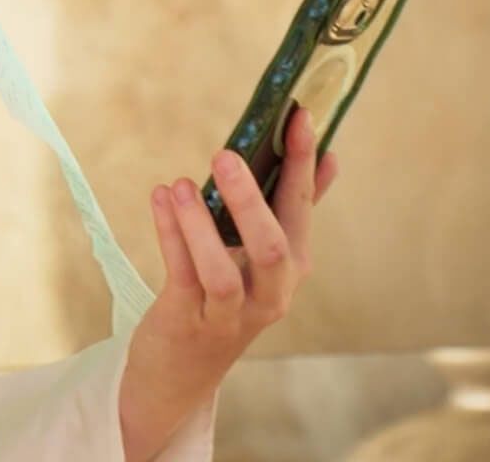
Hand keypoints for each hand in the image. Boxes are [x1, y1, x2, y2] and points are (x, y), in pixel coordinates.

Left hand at [117, 105, 341, 461]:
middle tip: (224, 152)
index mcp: (292, 267)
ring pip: (223, 273)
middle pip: (273, 247)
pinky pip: (182, 276)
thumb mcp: (263, 257)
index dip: (302, 162)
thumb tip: (330, 157)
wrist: (181, 373)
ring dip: (199, 225)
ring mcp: (231, 313)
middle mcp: (271, 293)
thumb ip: (294, 208)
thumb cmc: (225, 300)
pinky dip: (170, 234)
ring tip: (179, 185)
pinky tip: (160, 198)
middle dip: (250, 199)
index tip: (300, 115)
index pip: (301, 208)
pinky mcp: (188, 321)